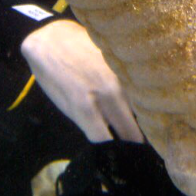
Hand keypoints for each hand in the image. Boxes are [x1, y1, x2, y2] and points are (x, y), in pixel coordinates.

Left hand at [20, 19, 144, 142]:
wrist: (53, 36)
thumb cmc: (52, 74)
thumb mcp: (64, 105)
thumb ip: (88, 123)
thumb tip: (108, 138)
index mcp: (86, 107)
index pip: (107, 142)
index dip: (113, 154)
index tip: (119, 159)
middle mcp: (108, 94)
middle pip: (130, 131)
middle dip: (132, 143)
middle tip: (134, 149)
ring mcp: (121, 78)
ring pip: (140, 111)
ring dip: (141, 122)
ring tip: (143, 129)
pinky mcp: (127, 65)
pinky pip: (140, 91)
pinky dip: (142, 102)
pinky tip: (143, 107)